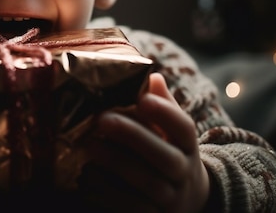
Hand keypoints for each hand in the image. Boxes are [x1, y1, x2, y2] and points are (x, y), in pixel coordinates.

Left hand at [81, 73, 209, 212]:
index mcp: (188, 145)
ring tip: (88, 146)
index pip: (184, 127)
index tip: (142, 98)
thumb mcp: (170, 132)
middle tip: (101, 119)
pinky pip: (131, 206)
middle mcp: (184, 173)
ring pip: (146, 183)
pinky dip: (107, 192)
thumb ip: (161, 105)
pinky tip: (87, 177)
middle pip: (164, 156)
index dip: (165, 113)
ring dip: (116, 164)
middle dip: (133, 136)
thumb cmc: (167, 153)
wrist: (186, 200)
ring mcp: (170, 198)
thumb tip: (150, 75)